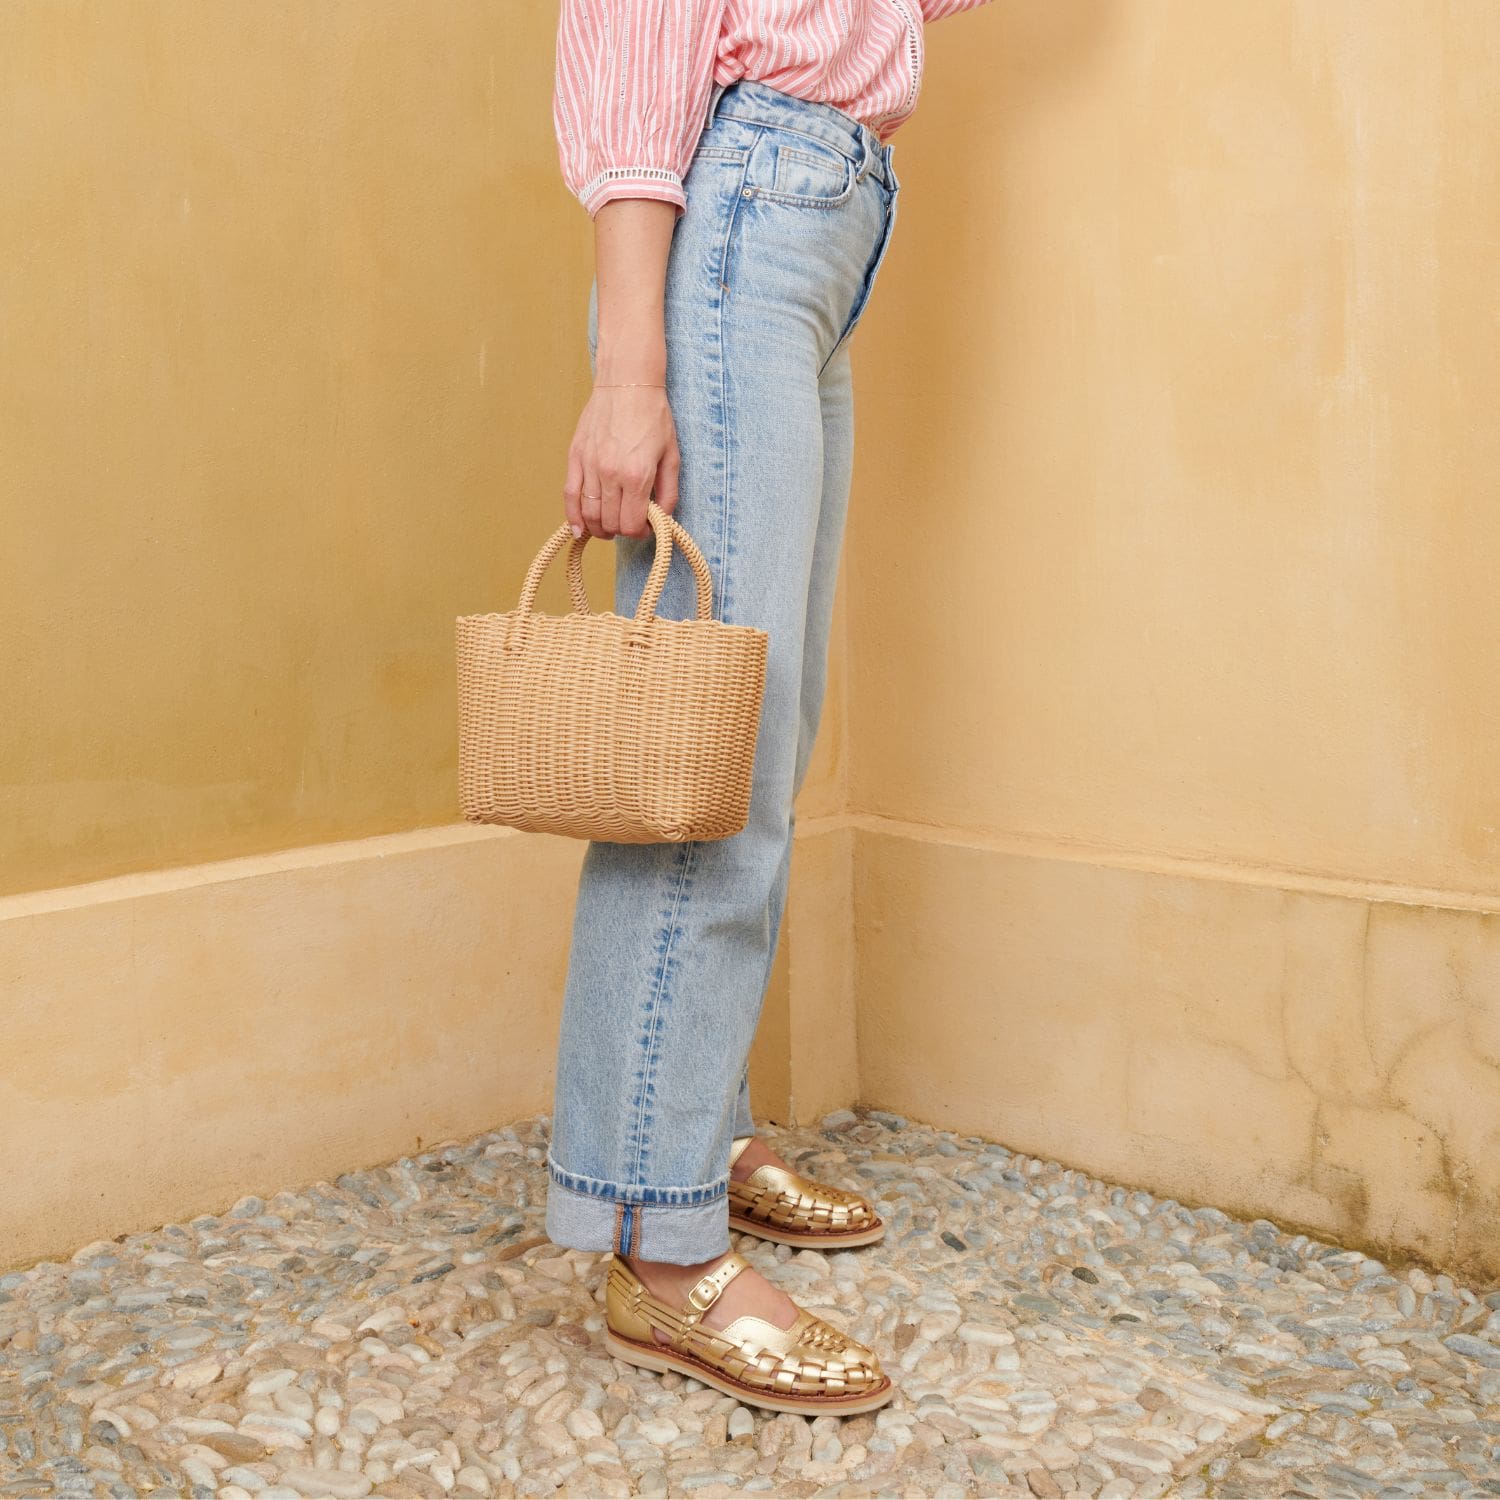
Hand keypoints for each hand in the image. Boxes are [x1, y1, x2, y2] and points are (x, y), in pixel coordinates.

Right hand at [563, 384, 680, 539]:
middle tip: (629, 524)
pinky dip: (573, 516)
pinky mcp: (575, 457)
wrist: (627, 383)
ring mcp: (590, 466)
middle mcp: (611, 474)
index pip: (632, 524)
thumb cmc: (653, 417)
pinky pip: (570, 495)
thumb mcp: (671, 456)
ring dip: (599, 528)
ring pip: (590, 514)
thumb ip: (669, 493)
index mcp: (637, 476)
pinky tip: (578, 529)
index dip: (640, 532)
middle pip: (610, 523)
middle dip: (621, 530)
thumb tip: (662, 519)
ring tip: (608, 528)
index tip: (645, 527)